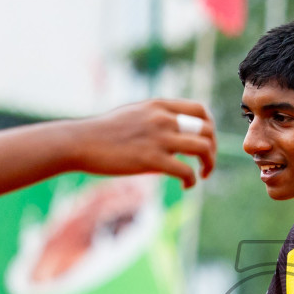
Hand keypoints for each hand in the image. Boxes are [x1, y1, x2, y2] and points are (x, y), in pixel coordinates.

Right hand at [69, 99, 215, 187]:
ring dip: (209, 164)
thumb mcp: (133, 114)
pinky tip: (185, 187)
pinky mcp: (151, 160)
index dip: (210, 127)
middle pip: (207, 130)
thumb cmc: (103, 132)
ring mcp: (158, 138)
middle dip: (213, 149)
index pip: (200, 110)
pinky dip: (191, 181)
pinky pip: (185, 171)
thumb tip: (170, 127)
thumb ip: (154, 117)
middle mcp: (163, 119)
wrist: (80, 142)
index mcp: (159, 106)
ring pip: (203, 148)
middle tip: (206, 164)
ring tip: (202, 175)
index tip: (206, 142)